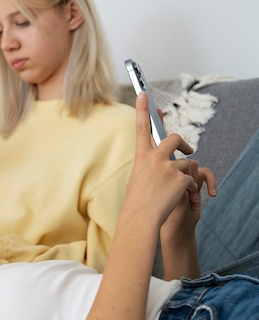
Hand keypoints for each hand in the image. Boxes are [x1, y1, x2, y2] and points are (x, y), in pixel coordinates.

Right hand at [123, 93, 203, 227]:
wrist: (142, 216)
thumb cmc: (137, 201)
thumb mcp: (138, 178)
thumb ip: (149, 165)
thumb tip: (162, 160)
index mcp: (141, 156)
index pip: (142, 128)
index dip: (143, 110)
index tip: (143, 94)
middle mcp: (155, 157)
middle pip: (174, 138)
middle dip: (182, 144)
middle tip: (187, 151)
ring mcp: (168, 167)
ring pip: (185, 163)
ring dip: (184, 175)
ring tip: (174, 190)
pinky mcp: (180, 178)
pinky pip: (191, 179)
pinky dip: (188, 189)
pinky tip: (178, 197)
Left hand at [161, 162, 215, 240]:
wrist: (178, 228)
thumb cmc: (170, 217)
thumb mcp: (173, 201)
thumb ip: (179, 185)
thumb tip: (190, 165)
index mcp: (161, 178)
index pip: (172, 164)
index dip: (180, 175)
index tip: (178, 193)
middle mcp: (172, 177)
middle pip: (185, 164)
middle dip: (189, 178)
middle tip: (187, 195)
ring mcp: (183, 180)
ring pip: (195, 168)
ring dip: (198, 182)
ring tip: (194, 199)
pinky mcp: (194, 184)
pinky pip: (205, 175)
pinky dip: (211, 182)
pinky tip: (212, 194)